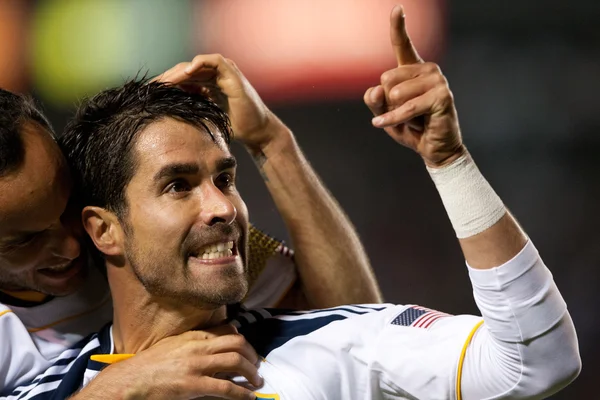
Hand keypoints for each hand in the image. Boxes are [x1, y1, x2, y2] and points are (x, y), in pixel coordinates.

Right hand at [77, 324, 260, 399]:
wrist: (129, 381)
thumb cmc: (147, 366)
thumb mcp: (171, 346)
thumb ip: (191, 344)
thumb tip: (210, 348)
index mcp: (192, 336)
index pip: (227, 331)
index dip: (243, 341)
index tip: (248, 351)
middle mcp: (197, 346)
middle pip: (237, 343)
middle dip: (252, 355)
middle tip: (257, 367)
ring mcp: (196, 365)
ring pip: (236, 362)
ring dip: (252, 373)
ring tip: (257, 382)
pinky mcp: (193, 385)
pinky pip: (225, 387)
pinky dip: (241, 393)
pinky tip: (248, 397)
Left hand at [155, 55, 281, 151]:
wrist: (256, 132)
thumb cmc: (235, 129)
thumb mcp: (207, 120)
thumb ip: (192, 114)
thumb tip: (166, 119)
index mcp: (208, 87)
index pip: (182, 80)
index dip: (166, 85)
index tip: (150, 93)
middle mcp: (216, 77)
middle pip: (186, 71)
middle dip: (168, 78)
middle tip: (152, 87)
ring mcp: (225, 74)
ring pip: (197, 65)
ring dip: (180, 71)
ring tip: (166, 81)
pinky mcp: (233, 74)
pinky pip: (215, 61)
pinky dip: (200, 63)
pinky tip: (187, 73)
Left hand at [364, 5, 463, 167]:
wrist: (434, 149)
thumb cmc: (410, 128)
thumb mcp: (384, 114)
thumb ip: (375, 100)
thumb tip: (376, 89)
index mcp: (413, 69)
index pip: (403, 45)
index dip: (398, 27)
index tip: (397, 9)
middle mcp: (427, 69)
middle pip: (386, 78)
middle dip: (388, 103)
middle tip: (405, 114)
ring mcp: (437, 81)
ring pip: (394, 93)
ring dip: (396, 114)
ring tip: (414, 119)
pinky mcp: (442, 96)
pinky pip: (406, 107)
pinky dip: (393, 119)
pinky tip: (381, 125)